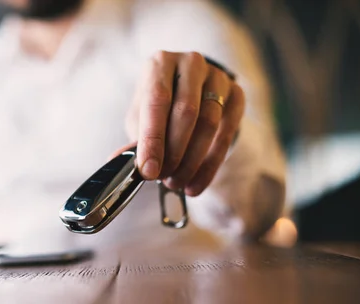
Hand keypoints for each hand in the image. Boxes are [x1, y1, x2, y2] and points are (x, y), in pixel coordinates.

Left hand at [124, 51, 244, 195]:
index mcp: (160, 64)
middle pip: (187, 111)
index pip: (157, 101)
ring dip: (192, 161)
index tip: (148, 170)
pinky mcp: (237, 95)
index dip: (153, 139)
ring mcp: (217, 77)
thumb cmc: (158, 108)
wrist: (187, 93)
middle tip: (164, 178)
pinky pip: (227, 133)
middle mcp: (191, 64)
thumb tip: (123, 163)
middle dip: (174, 152)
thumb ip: (136, 140)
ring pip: (209, 123)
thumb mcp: (140, 119)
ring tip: (176, 183)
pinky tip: (195, 182)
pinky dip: (210, 164)